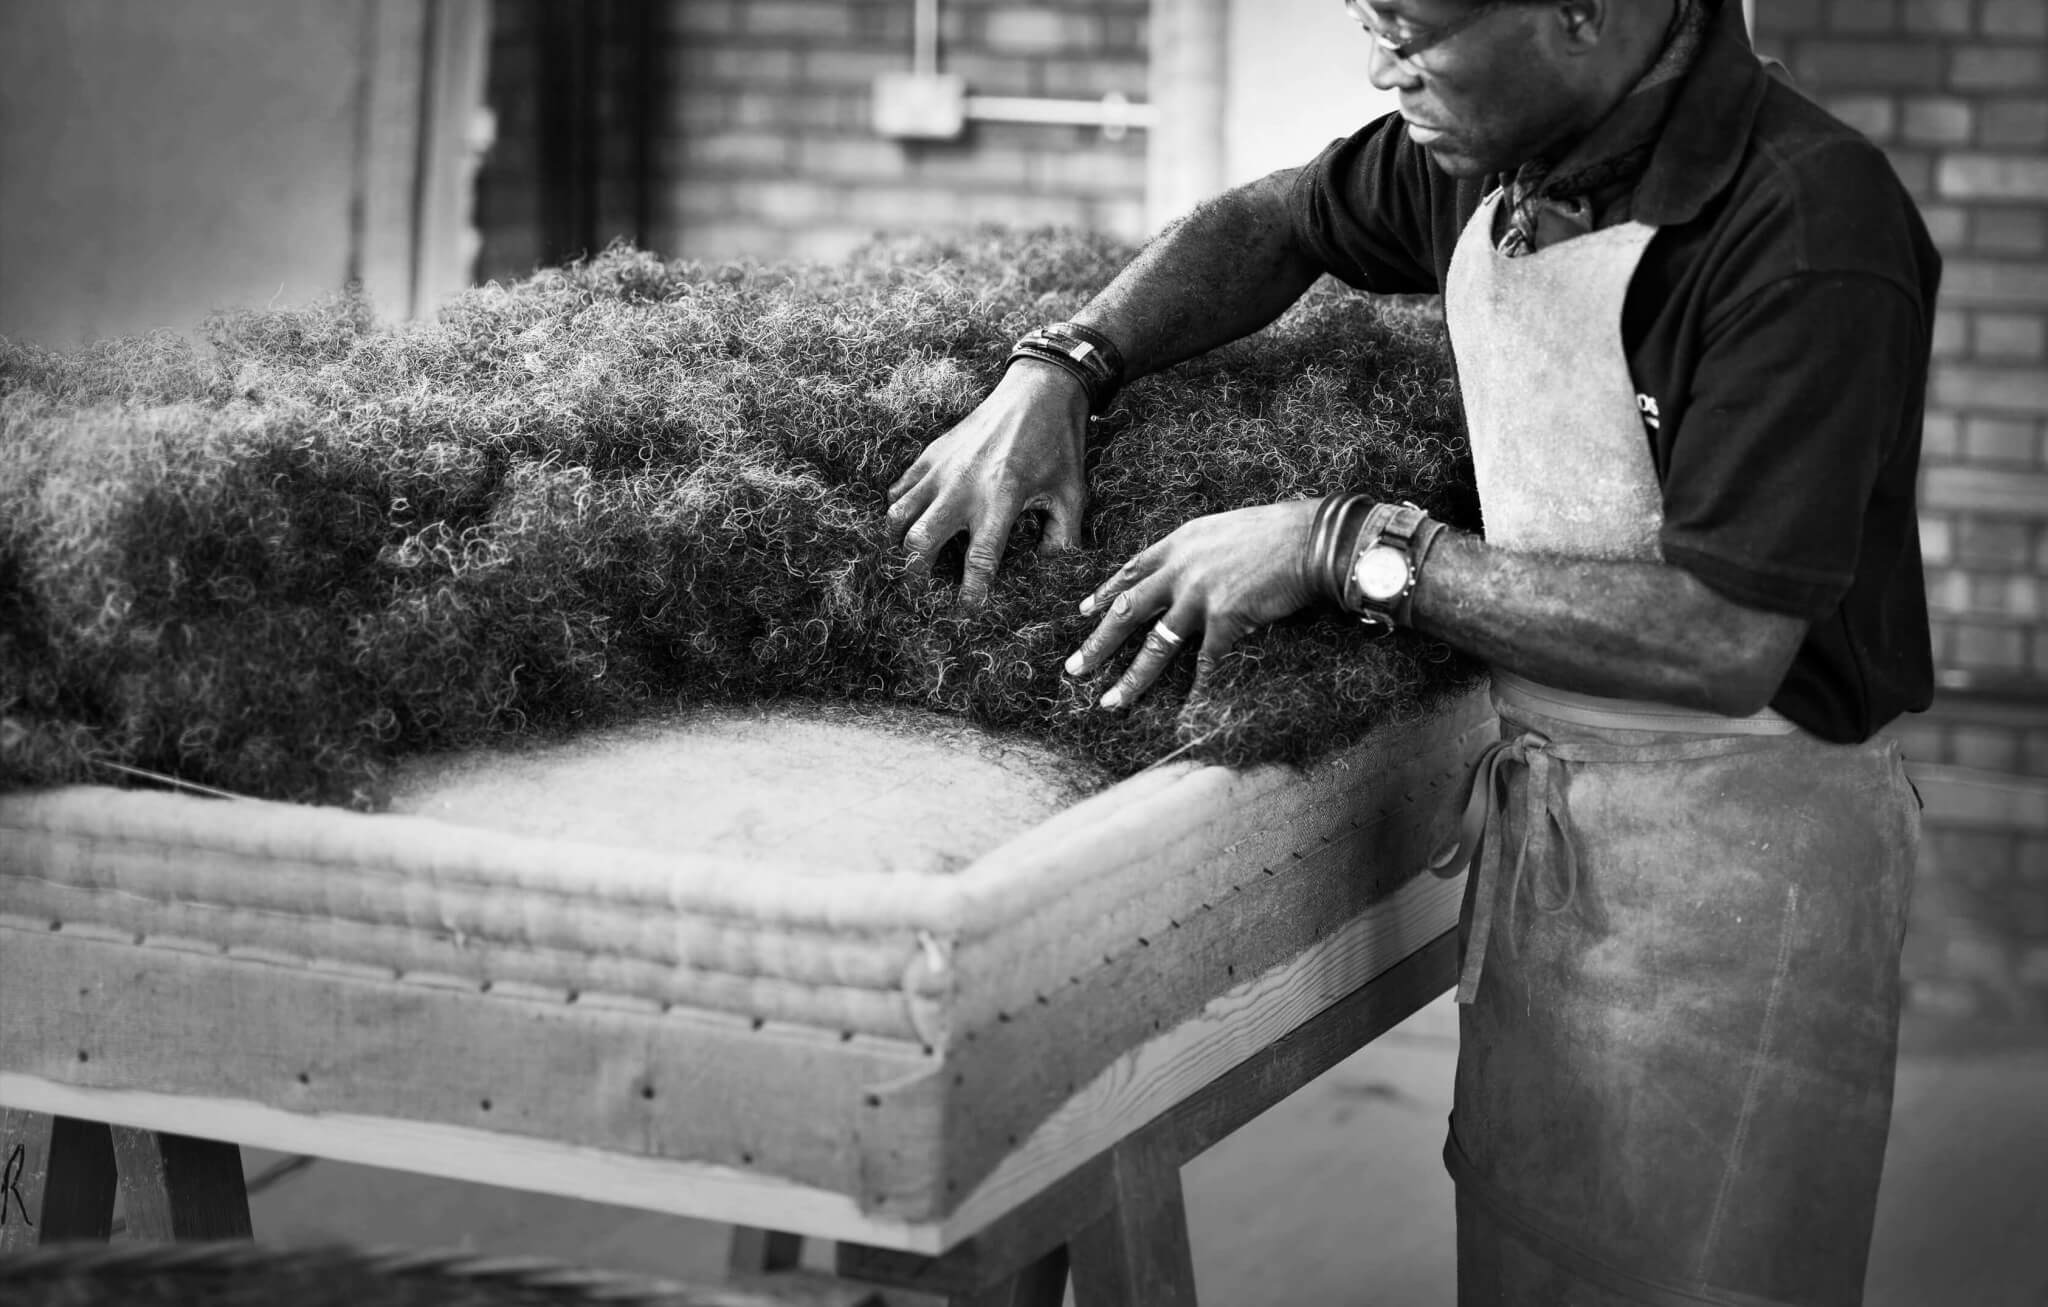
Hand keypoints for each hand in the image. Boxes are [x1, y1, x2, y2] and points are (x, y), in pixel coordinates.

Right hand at [885, 359, 1091, 605]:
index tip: (967, 615)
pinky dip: (898, 510)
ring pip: (897, 515)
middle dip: (915, 574)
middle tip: (924, 592)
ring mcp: (941, 468)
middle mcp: (963, 486)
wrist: (1039, 389)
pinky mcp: (930, 454)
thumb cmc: (1058, 445)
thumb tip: (1048, 574)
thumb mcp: (1072, 495)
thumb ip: (1063, 540)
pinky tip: (912, 522)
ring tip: (910, 560)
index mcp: (1002, 499)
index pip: (978, 560)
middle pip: (918, 542)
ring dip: (899, 543)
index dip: (971, 594)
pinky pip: (898, 489)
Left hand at [1065, 499, 1324, 708]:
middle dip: (1098, 643)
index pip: (1131, 570)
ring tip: (1110, 702)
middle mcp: (1181, 568)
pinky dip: (1197, 689)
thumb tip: (1189, 570)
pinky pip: (1206, 662)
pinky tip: (1186, 711)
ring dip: (1131, 678)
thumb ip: (1200, 551)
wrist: (1313, 537)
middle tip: (1074, 668)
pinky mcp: (1225, 616)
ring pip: (1155, 645)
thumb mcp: (1224, 529)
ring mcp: (1200, 594)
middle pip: (1128, 611)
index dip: (1105, 593)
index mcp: (1180, 542)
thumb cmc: (1278, 532)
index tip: (1084, 611)